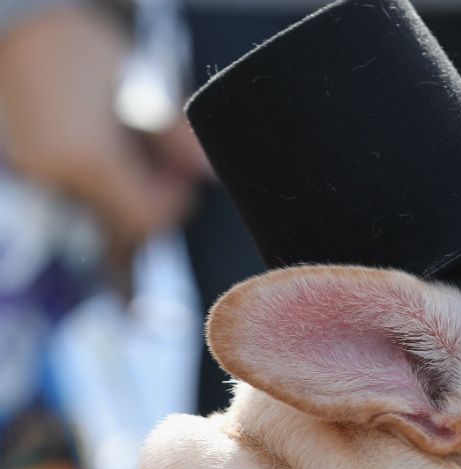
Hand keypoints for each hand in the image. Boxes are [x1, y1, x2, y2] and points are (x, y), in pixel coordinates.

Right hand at [0, 7, 206, 255]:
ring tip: (136, 146)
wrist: (19, 21)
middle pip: (122, 220)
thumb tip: (207, 169)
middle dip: (151, 197)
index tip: (184, 176)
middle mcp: (57, 175)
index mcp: (88, 160)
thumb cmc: (79, 43)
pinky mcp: (28, 165)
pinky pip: (76, 190)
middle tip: (165, 161)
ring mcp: (38, 173)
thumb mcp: (142, 84)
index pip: (145, 218)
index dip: (174, 203)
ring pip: (100, 208)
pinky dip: (101, 180)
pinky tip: (110, 143)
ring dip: (127, 190)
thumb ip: (177, 135)